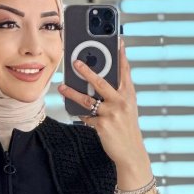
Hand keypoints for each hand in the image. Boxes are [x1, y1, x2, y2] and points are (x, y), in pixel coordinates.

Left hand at [58, 36, 146, 167]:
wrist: (131, 152)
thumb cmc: (127, 128)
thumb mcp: (127, 108)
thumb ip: (116, 94)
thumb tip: (96, 83)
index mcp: (129, 94)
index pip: (125, 71)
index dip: (121, 55)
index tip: (118, 40)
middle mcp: (121, 102)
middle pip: (101, 82)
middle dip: (87, 71)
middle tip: (75, 62)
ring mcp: (111, 113)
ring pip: (88, 99)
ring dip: (72, 93)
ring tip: (62, 87)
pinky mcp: (102, 125)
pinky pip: (86, 116)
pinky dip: (79, 113)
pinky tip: (73, 109)